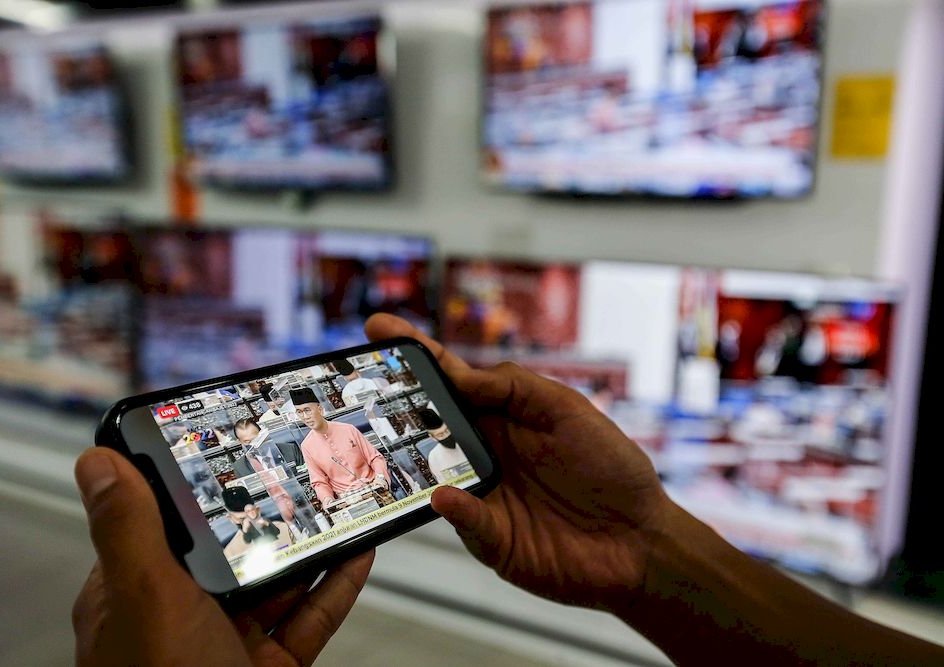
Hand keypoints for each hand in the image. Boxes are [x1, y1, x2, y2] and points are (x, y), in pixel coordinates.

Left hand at [73, 448, 372, 665]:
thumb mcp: (148, 600)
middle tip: (304, 470)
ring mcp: (227, 647)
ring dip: (310, 545)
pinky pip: (309, 620)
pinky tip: (355, 557)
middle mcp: (179, 620)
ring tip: (339, 503)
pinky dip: (335, 588)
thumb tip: (99, 461)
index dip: (195, 486)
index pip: (161, 525)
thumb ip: (132, 531)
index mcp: (134, 598)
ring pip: (276, 584)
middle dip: (270, 514)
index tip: (230, 448)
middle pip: (230, 552)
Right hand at [365, 314, 671, 612]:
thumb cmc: (613, 470)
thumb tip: (459, 374)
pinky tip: (445, 495)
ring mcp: (484, 495)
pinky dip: (453, 507)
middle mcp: (486, 452)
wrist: (642, 542)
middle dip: (392, 405)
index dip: (417, 354)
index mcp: (504, 416)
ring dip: (409, 457)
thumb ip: (515, 388)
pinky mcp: (491, 537)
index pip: (452, 379)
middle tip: (360, 388)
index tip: (379, 328)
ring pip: (432, 473)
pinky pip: (463, 520)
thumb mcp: (569, 411)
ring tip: (382, 437)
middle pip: (428, 424)